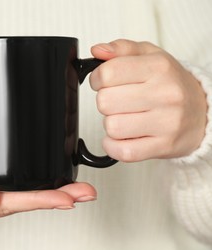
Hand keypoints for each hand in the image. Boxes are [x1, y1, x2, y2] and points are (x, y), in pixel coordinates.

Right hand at [0, 113, 96, 230]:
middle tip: (84, 193)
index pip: (5, 205)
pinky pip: (12, 196)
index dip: (36, 201)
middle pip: (17, 206)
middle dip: (52, 200)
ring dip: (48, 197)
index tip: (65, 198)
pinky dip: (35, 192)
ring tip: (78, 191)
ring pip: (18, 203)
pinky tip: (54, 189)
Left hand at [90, 39, 206, 161]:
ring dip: (111, 124)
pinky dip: (114, 146)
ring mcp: (166, 122)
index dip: (97, 79)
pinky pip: (123, 151)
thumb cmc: (170, 83)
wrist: (203, 111)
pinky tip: (121, 137)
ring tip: (125, 118)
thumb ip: (121, 49)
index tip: (103, 82)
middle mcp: (165, 94)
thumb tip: (97, 50)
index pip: (107, 73)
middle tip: (117, 101)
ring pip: (112, 127)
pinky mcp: (164, 146)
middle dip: (105, 102)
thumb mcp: (150, 56)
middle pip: (105, 102)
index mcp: (159, 67)